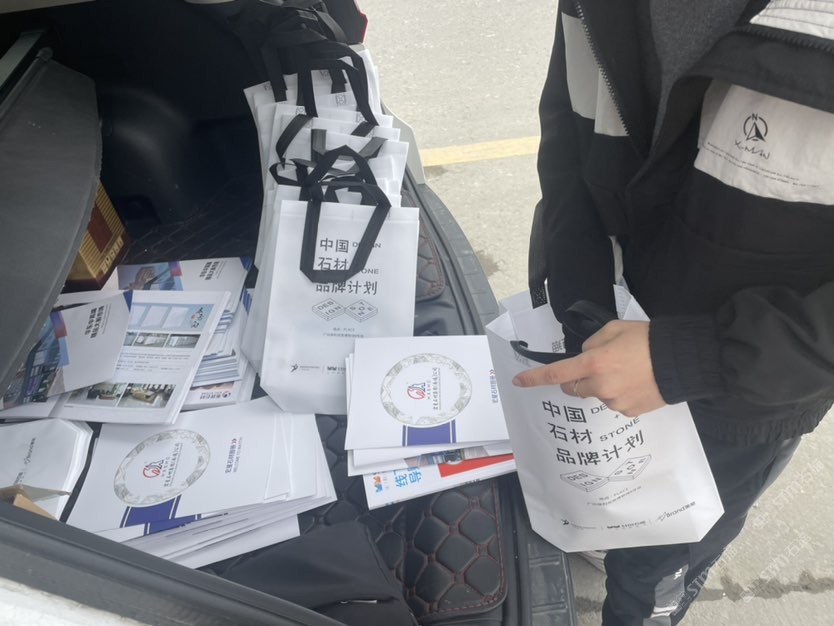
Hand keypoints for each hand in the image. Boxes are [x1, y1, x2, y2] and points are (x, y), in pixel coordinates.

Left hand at [511, 320, 665, 416]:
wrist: (682, 361)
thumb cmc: (647, 339)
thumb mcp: (613, 329)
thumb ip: (592, 344)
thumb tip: (584, 356)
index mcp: (593, 363)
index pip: (556, 374)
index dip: (534, 378)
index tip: (518, 381)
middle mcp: (600, 386)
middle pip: (573, 388)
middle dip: (577, 378)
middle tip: (597, 365)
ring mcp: (614, 402)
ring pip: (595, 395)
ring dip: (601, 385)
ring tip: (627, 371)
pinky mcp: (629, 412)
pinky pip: (614, 403)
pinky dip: (619, 394)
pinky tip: (636, 382)